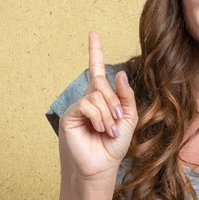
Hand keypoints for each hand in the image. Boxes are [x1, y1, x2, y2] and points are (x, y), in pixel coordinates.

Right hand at [58, 31, 137, 179]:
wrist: (102, 166)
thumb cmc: (114, 145)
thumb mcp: (128, 119)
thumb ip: (125, 96)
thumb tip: (118, 74)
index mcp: (102, 97)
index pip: (97, 70)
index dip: (95, 51)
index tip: (93, 33)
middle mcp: (89, 98)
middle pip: (102, 84)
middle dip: (114, 102)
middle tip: (117, 121)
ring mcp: (78, 106)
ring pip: (96, 95)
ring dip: (108, 114)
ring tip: (109, 131)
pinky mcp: (70, 115)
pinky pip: (87, 104)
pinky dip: (97, 117)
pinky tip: (99, 129)